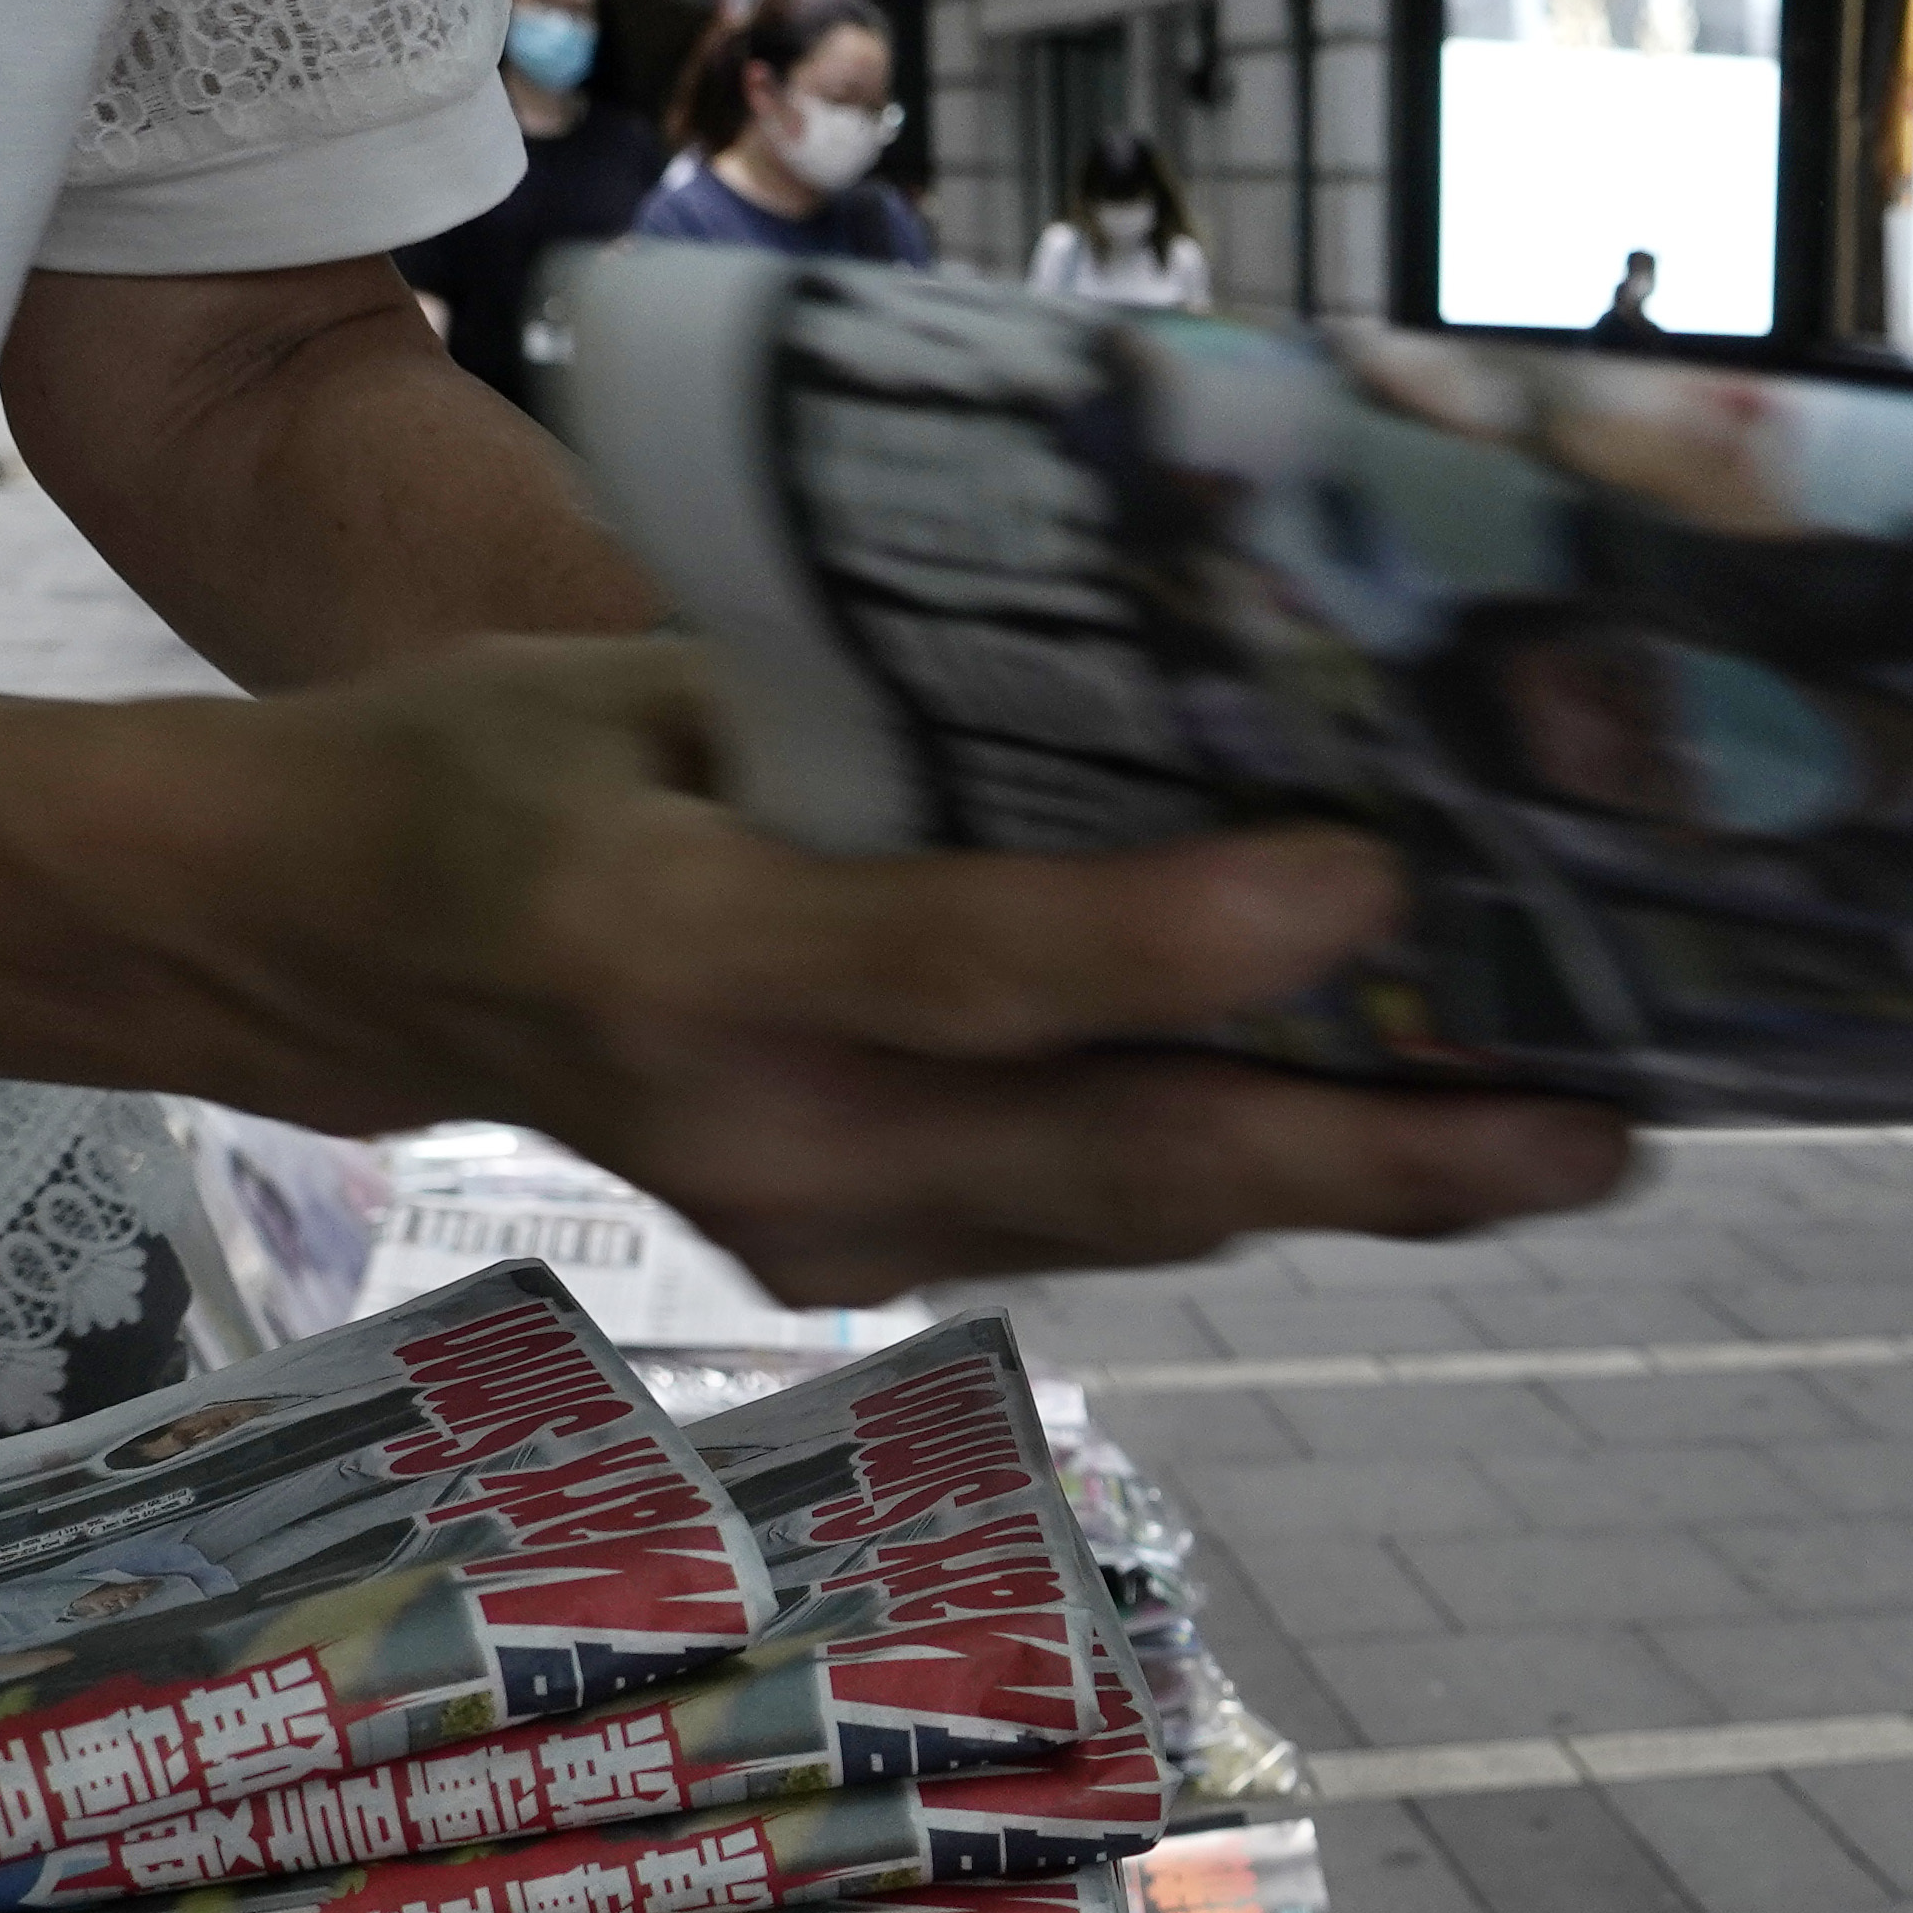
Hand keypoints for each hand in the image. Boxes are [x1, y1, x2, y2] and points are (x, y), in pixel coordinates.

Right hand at [138, 640, 1633, 1300]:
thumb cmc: (500, 760)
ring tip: (1565, 1132)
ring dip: (1357, 1181)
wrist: (319, 946)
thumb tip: (1176, 658)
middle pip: (1121, 1161)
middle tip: (1593, 1126)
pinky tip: (1401, 1129)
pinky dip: (1251, 1175)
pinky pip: (1089, 1217)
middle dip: (1378, 1154)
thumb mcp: (646, 677)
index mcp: (681, 951)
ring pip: (1136, 1211)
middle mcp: (762, 1129)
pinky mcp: (850, 1254)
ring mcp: (809, 1222)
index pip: (981, 971)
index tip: (1374, 884)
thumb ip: (876, 708)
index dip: (1186, 942)